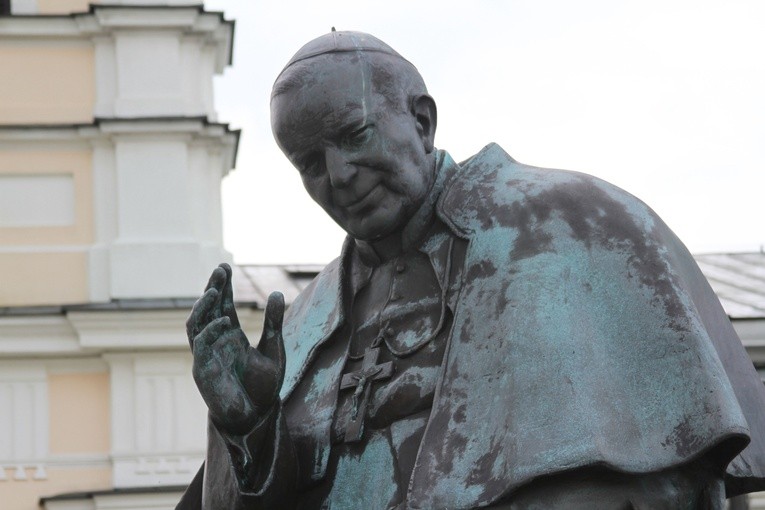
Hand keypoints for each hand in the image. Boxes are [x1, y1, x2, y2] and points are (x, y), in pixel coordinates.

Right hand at [187, 263, 285, 434]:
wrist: (257, 417)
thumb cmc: (264, 387)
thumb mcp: (274, 349)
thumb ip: (273, 323)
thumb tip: (277, 292)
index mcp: (232, 336)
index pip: (223, 305)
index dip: (222, 286)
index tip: (225, 266)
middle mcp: (216, 342)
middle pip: (208, 309)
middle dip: (212, 288)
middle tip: (220, 269)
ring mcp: (207, 355)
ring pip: (196, 324)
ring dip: (204, 306)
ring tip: (216, 289)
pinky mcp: (203, 370)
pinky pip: (200, 346)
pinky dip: (210, 331)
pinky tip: (225, 321)